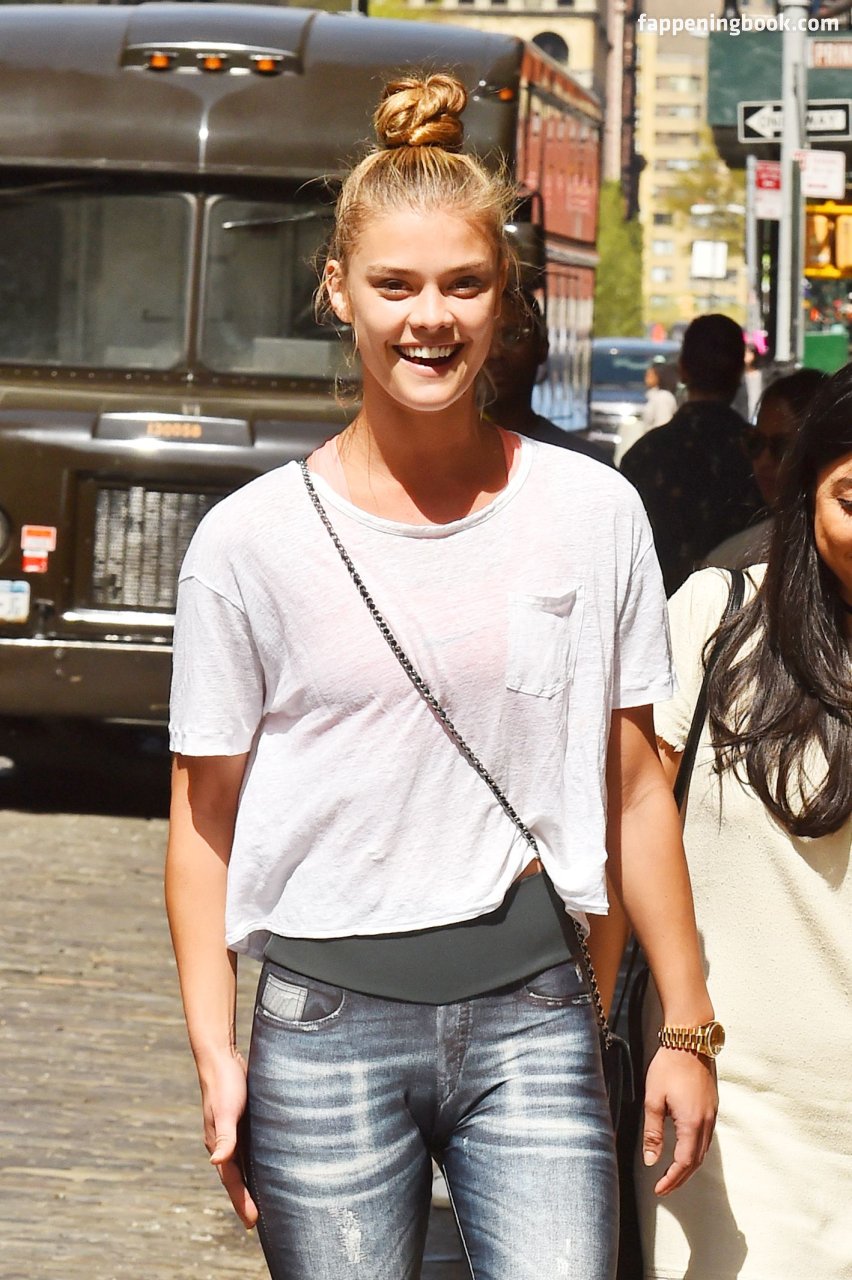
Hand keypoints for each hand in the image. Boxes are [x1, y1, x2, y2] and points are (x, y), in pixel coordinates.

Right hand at [199, 1049, 257, 1228]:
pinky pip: (249, 1147)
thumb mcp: (226, 1110)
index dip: (242, 1201)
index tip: (252, 1223)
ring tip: (262, 1198)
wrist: (220, 1057)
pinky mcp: (242, 1120)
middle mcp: (225, 1142)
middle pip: (236, 1177)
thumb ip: (224, 1136)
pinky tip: (267, 1161)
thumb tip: (216, 1162)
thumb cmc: (224, 1083)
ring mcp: (233, 1132)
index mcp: (219, 1144)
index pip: (232, 1180)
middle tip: (255, 1221)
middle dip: (244, 1198)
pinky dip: (255, 1160)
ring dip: (250, 1181)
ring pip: (242, 1163)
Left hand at [642, 1046, 717, 1195]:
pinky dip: (695, 1150)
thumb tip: (651, 1160)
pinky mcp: (712, 1106)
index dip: (672, 1179)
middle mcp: (707, 1122)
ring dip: (689, 1166)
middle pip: (697, 1161)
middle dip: (681, 1178)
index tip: (659, 1189)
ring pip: (703, 1150)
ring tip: (672, 1174)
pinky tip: (684, 1150)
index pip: (685, 1163)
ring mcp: (712, 1114)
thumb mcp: (653, 1099)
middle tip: (664, 1187)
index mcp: (692, 1123)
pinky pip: (706, 1137)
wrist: (690, 1040)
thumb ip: (653, 1132)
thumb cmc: (669, 1066)